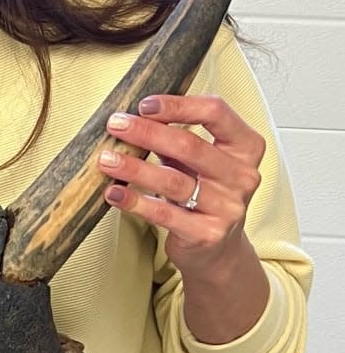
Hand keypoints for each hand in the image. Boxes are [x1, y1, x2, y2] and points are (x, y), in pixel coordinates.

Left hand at [98, 93, 269, 340]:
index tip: (144, 104)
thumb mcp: (200, 159)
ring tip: (106, 159)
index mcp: (245, 147)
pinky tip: (113, 192)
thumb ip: (177, 137)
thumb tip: (132, 116)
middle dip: (147, 133)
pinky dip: (135, 201)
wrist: (218, 248)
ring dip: (134, 167)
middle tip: (115, 125)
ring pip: (173, 181)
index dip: (178, 105)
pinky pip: (164, 214)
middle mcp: (242, 176)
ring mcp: (228, 207)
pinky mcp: (207, 234)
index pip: (216, 112)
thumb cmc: (203, 190)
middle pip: (189, 146)